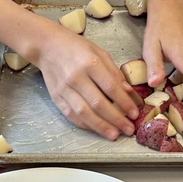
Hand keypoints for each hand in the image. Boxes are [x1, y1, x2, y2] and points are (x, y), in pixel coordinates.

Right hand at [34, 22, 138, 139]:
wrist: (47, 46)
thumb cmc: (77, 47)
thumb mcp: (99, 52)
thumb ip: (114, 72)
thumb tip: (128, 91)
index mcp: (90, 63)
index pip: (110, 87)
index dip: (124, 103)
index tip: (134, 113)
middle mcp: (76, 77)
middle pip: (98, 104)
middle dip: (116, 119)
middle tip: (128, 129)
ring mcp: (64, 89)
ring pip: (84, 113)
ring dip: (101, 127)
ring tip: (114, 135)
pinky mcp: (56, 97)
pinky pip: (72, 115)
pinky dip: (85, 124)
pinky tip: (96, 129)